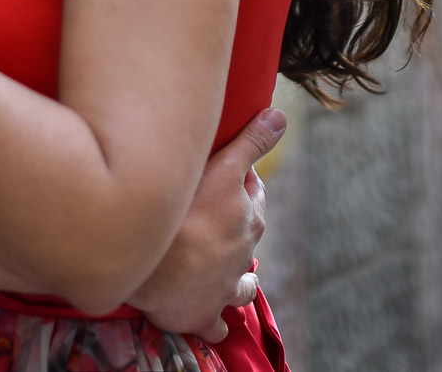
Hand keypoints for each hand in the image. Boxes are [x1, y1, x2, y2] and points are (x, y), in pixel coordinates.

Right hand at [128, 107, 285, 340]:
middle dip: (238, 224)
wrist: (159, 269)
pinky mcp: (203, 316)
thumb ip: (252, 142)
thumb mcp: (224, 168)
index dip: (241, 181)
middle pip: (246, 235)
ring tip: (232, 272)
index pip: (252, 193)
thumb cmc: (189, 214)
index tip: (227, 173)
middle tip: (217, 213)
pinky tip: (214, 322)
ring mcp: (224, 289)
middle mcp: (243, 256)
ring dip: (240, 279)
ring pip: (242, 286)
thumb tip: (282, 116)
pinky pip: (216, 326)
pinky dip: (216, 323)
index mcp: (248, 220)